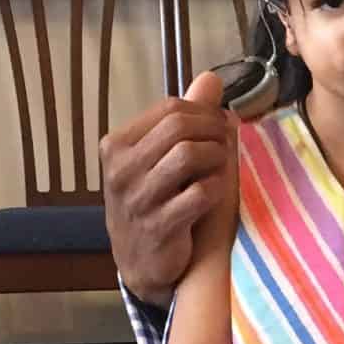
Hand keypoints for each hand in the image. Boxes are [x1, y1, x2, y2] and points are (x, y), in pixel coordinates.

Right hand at [101, 70, 232, 306]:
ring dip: (217, 158)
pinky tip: (218, 192)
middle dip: (214, 131)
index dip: (205, 113)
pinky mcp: (159, 227)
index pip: (169, 110)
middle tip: (227, 144)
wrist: (140, 263)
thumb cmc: (153, 204)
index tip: (221, 126)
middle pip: (179, 128)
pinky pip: (199, 193)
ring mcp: (137, 200)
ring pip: (188, 156)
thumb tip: (211, 79)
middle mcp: (120, 170)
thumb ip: (185, 118)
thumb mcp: (159, 159)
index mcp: (116, 146)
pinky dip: (217, 188)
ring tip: (223, 166)